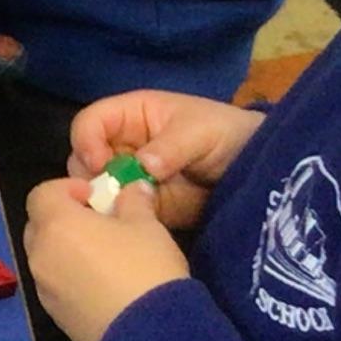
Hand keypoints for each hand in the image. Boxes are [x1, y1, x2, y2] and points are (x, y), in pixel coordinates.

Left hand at [24, 173, 192, 340]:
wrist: (150, 333)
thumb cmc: (146, 268)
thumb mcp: (147, 225)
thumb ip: (133, 201)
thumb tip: (133, 189)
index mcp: (56, 226)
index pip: (41, 194)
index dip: (65, 189)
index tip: (94, 196)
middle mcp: (40, 255)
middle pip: (39, 226)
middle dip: (63, 219)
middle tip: (99, 224)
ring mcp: (44, 289)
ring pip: (46, 258)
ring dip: (66, 251)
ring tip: (104, 257)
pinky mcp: (55, 316)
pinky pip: (55, 286)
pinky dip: (70, 278)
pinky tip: (102, 287)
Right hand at [66, 91, 262, 233]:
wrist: (257, 169)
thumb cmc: (226, 134)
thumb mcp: (201, 132)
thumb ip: (171, 147)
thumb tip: (142, 167)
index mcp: (130, 116)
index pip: (90, 123)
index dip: (87, 142)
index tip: (100, 165)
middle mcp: (122, 145)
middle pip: (83, 158)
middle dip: (89, 177)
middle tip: (109, 195)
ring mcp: (129, 177)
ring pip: (95, 189)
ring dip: (102, 201)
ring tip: (122, 211)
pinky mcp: (141, 205)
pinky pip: (117, 213)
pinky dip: (118, 221)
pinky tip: (131, 225)